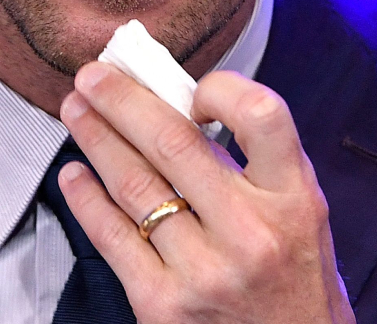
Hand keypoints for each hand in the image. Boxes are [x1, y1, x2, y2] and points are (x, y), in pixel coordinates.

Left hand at [58, 62, 355, 323]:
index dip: (220, 87)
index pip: (261, 114)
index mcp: (295, 200)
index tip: (191, 86)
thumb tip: (180, 109)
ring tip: (76, 111)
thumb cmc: (295, 284)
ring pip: (133, 184)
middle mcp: (251, 233)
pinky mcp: (162, 305)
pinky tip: (75, 175)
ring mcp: (203, 271)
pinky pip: (112, 237)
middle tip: (94, 75)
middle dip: (122, 100)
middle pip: (173, 142)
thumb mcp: (301, 216)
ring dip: (96, 139)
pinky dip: (86, 199)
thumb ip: (256, 166)